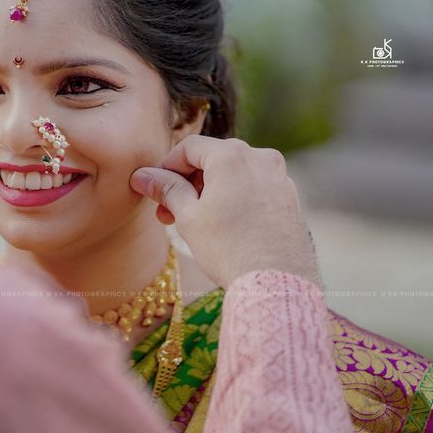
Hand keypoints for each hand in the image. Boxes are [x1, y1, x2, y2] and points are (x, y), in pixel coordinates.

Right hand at [129, 136, 319, 287]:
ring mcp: (279, 176)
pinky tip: (223, 226)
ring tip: (194, 222)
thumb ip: (166, 189)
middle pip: (212, 158)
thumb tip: (142, 176)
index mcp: (232, 155)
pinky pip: (253, 187)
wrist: (277, 284)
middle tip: (168, 212)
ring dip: (209, 191)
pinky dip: (234, 197)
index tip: (155, 189)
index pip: (189, 147)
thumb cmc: (228, 249)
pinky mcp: (290, 197)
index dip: (166, 166)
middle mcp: (260, 157)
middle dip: (187, 182)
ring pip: (234, 173)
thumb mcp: (188, 217)